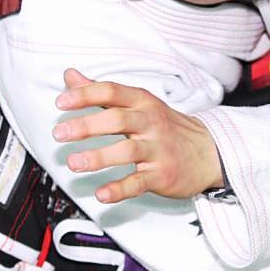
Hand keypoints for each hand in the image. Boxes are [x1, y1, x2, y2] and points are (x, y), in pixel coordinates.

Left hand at [51, 68, 222, 203]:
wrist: (209, 153)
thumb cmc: (165, 127)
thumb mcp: (138, 104)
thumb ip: (101, 92)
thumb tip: (69, 76)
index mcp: (142, 102)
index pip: (112, 92)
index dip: (86, 95)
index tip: (61, 103)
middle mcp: (150, 123)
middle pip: (118, 120)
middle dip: (87, 126)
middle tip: (60, 133)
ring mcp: (158, 150)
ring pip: (128, 151)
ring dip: (99, 157)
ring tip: (74, 163)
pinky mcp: (162, 175)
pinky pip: (139, 182)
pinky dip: (120, 189)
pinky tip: (101, 194)